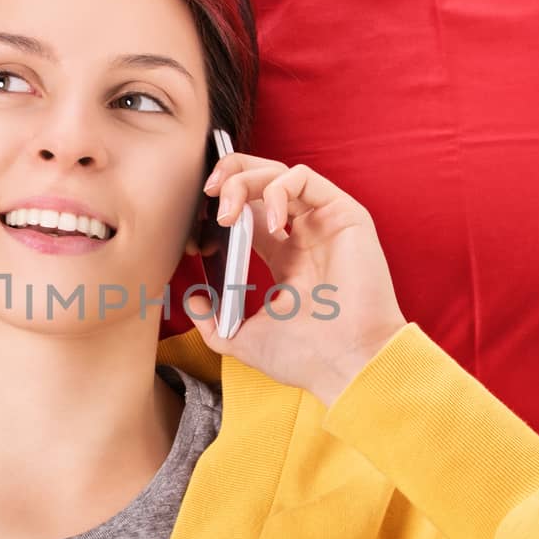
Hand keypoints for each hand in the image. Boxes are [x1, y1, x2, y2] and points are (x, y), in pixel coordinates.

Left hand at [187, 154, 407, 406]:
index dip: (219, 211)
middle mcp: (306, 235)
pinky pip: (304, 179)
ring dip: (244, 180)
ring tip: (227, 212)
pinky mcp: (343, 214)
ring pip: (279, 173)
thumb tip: (191, 300)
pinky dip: (276, 190)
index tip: (197, 233)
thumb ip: (212, 322)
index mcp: (286, 259)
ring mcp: (324, 223)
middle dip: (230, 176)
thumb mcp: (242, 339)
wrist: (347, 365)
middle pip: (262, 182)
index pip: (250, 213)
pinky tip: (268, 223)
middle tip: (208, 195)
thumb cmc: (306, 357)